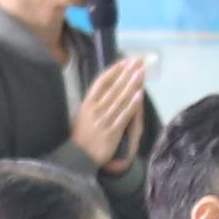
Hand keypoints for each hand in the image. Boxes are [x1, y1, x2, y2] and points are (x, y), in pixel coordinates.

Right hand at [66, 53, 155, 167]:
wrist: (77, 158)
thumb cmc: (81, 136)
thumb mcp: (83, 115)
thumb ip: (94, 102)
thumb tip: (106, 86)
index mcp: (87, 103)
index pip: (101, 82)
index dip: (114, 70)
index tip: (125, 61)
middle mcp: (95, 109)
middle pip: (114, 87)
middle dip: (127, 73)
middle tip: (138, 60)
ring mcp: (103, 120)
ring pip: (120, 99)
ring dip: (131, 84)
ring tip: (141, 72)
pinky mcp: (111, 132)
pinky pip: (123, 116)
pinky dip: (131, 105)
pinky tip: (139, 94)